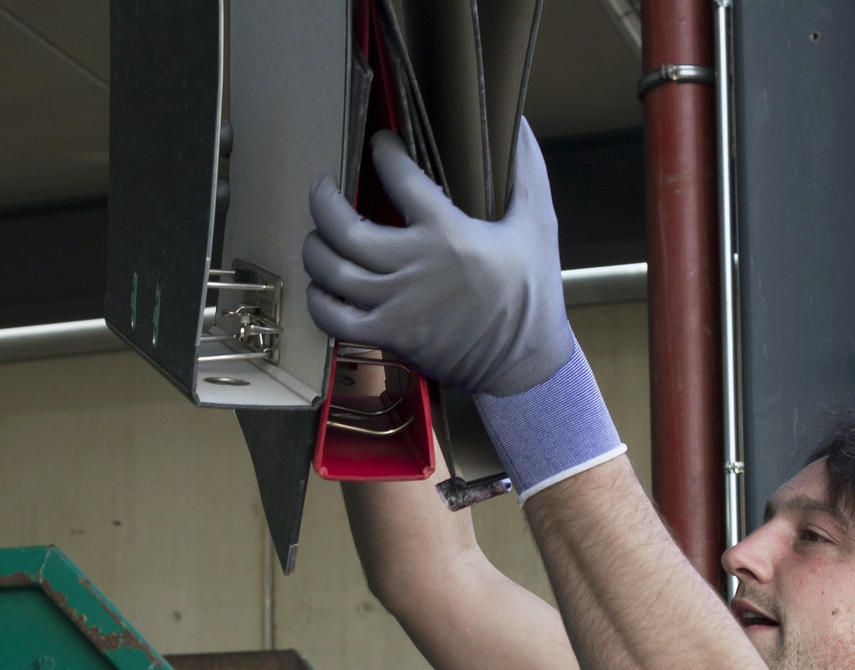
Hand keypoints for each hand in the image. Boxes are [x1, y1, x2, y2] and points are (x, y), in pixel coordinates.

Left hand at [303, 121, 572, 398]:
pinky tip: (321, 287)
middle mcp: (414, 266)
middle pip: (344, 228)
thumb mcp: (539, 224)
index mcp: (448, 233)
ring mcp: (396, 305)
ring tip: (318, 236)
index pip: (400, 178)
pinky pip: (333, 319)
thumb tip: (519, 121)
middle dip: (322, 201)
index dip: (384, 153)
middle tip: (323, 188)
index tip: (381, 144)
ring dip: (315, 249)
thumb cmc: (531, 293)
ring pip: (332, 272)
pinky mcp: (389, 336)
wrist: (525, 363)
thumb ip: (527, 171)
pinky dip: (318, 301)